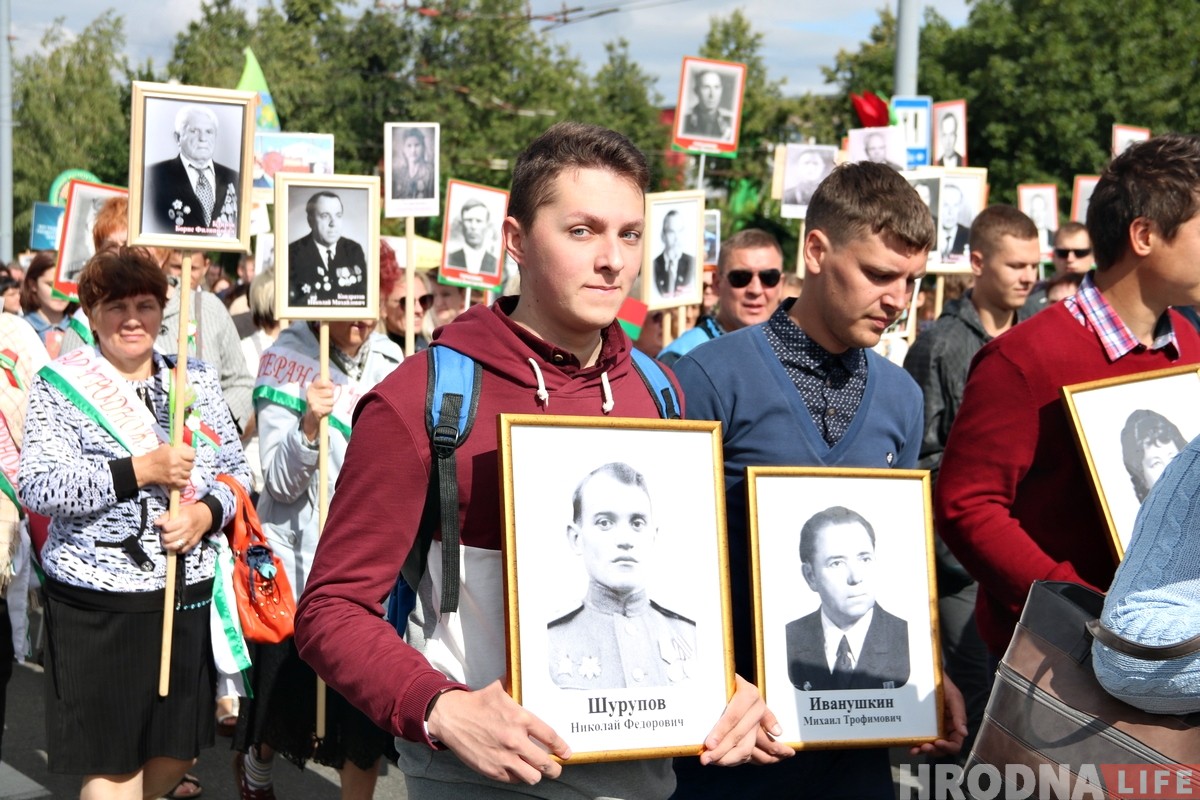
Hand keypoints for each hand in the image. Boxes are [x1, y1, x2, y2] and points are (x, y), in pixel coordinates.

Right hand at [133, 443, 194, 489]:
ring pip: (189, 474)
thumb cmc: (155, 456)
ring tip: (179, 470)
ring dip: (185, 472)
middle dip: (188, 463)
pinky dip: (183, 481)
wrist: (144, 469)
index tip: (187, 456)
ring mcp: (175, 474)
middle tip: (182, 463)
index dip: (190, 455)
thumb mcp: (166, 447)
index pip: (193, 454)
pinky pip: (185, 483)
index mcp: (175, 453)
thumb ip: (180, 447)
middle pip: (191, 465)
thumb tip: (191, 449)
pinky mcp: (173, 482)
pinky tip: (178, 477)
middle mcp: (177, 464)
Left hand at [156, 503, 212, 554]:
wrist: (205, 517)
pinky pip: (181, 550)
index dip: (164, 527)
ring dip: (167, 544)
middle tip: (166, 533)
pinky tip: (175, 544)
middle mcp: (187, 530)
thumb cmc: (189, 512)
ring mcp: (190, 538)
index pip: (167, 528)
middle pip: (168, 538)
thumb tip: (156, 523)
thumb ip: (166, 516)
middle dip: (164, 536)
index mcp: (183, 520)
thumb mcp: (178, 509)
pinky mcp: (192, 544)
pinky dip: (176, 549)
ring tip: (167, 540)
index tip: (165, 525)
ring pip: (173, 546)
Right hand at [301, 378, 334, 441]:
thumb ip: (325, 384)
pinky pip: (330, 408)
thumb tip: (332, 383)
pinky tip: (324, 409)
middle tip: (326, 398)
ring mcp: (312, 402)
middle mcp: (310, 393)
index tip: (331, 387)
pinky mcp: (316, 410)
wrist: (311, 415)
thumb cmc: (318, 400)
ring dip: (330, 404)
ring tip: (325, 404)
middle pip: (329, 392)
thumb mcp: (319, 390)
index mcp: (311, 387)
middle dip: (331, 396)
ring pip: (331, 401)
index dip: (330, 385)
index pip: (324, 382)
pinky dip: (329, 409)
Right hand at [426, 681, 570, 784]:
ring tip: (536, 770)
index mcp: (520, 719)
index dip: (561, 747)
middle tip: (556, 767)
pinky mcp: (492, 769)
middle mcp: (515, 741)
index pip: (550, 738)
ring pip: (532, 777)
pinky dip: (517, 776)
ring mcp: (503, 758)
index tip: (566, 753)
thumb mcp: (500, 690)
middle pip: (546, 764)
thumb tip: (526, 677)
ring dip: (536, 774)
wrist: (451, 717)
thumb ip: (516, 689)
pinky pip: (513, 780)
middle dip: (554, 768)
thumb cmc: (476, 703)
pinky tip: (517, 769)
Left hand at [699, 674, 793, 766]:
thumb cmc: (721, 680)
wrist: (734, 680)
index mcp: (748, 693)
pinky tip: (725, 761)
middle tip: (705, 759)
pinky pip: (755, 750)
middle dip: (722, 750)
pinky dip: (739, 758)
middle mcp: (758, 707)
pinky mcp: (762, 731)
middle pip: (740, 735)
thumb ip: (710, 690)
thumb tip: (696, 699)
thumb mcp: (718, 681)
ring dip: (729, 758)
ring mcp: (762, 720)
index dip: (721, 731)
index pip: (734, 716)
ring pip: (748, 746)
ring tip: (712, 761)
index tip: (709, 744)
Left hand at [908, 673, 967, 757]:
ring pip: (929, 746)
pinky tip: (910, 747)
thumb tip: (964, 733)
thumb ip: (959, 715)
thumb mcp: (954, 697)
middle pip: (941, 748)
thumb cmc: (944, 685)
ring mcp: (931, 728)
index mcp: (954, 725)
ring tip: (915, 749)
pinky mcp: (919, 725)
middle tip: (925, 747)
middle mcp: (943, 730)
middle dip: (934, 750)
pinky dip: (915, 745)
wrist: (926, 675)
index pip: (955, 743)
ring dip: (923, 750)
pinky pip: (918, 739)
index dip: (948, 747)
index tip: (939, 743)